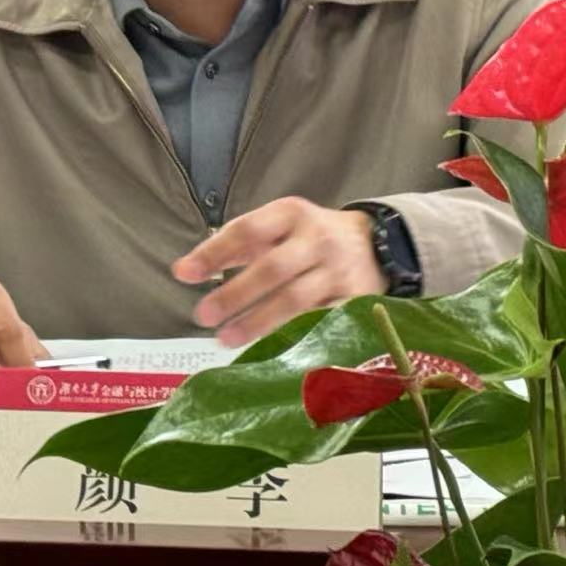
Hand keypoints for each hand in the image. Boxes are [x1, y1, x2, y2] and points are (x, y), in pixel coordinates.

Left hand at [170, 198, 385, 347]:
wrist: (381, 245)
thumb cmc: (313, 238)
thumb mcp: (281, 227)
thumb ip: (238, 244)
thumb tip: (187, 269)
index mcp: (292, 214)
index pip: (248, 230)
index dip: (214, 252)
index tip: (184, 274)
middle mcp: (317, 239)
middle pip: (272, 268)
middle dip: (235, 293)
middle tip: (203, 314)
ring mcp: (339, 271)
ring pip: (295, 300)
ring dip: (258, 321)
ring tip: (226, 338)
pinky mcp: (356, 300)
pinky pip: (321, 322)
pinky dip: (294, 337)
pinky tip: (271, 351)